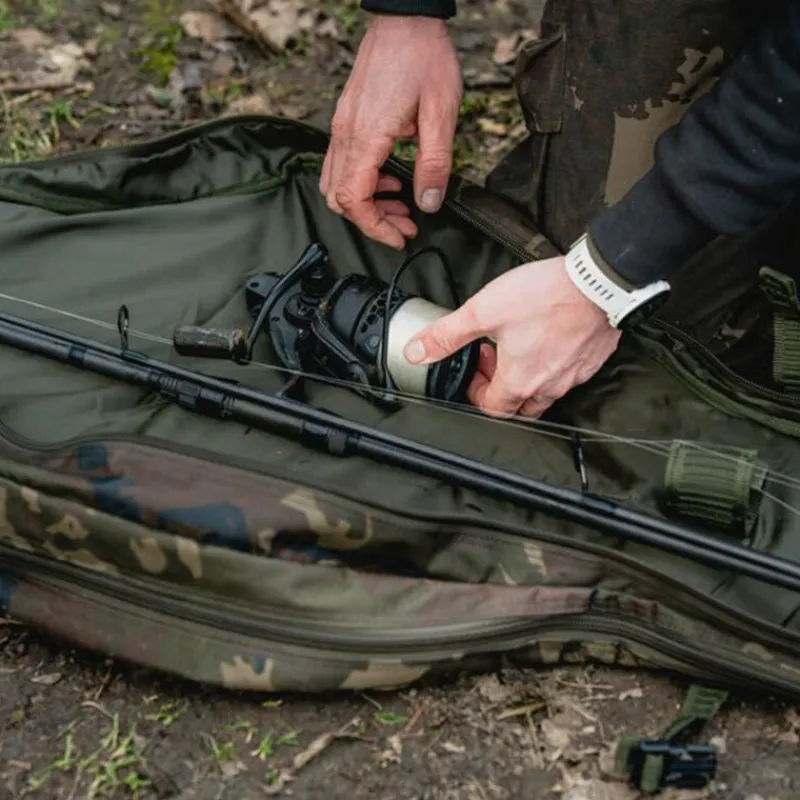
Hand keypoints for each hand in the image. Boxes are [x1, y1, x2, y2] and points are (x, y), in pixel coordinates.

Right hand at [320, 15, 461, 248]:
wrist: (405, 18)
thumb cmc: (423, 58)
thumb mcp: (441, 114)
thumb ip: (435, 164)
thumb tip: (429, 203)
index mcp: (366, 137)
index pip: (354, 200)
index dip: (376, 227)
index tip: (400, 237)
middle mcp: (345, 134)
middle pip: (339, 198)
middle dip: (372, 220)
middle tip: (404, 225)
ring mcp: (342, 127)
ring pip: (337, 183)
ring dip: (366, 202)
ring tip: (401, 204)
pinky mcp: (347, 120)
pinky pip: (342, 163)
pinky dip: (362, 181)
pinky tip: (391, 178)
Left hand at [403, 256, 621, 416]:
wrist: (597, 282)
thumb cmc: (546, 297)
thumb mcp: (482, 312)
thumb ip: (446, 335)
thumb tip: (417, 351)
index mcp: (519, 382)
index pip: (492, 410)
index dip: (476, 394)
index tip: (474, 371)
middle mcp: (548, 386)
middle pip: (519, 408)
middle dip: (500, 391)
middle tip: (494, 362)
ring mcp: (574, 376)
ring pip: (545, 394)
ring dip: (527, 379)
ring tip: (518, 348)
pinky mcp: (592, 360)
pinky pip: (569, 376)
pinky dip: (553, 366)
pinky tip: (548, 340)